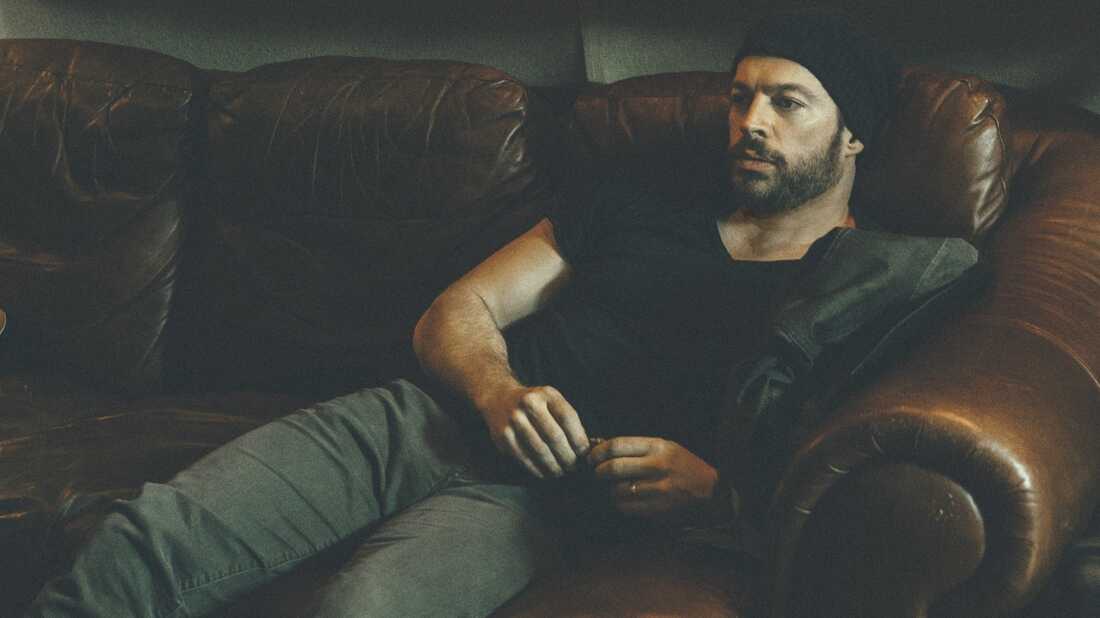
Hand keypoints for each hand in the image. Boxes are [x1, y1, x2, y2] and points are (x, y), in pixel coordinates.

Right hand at [478, 385, 589, 478]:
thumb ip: (567, 419)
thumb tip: (584, 449)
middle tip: (573, 468)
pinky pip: (525, 458)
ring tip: (561, 472)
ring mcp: (514, 420)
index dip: (579, 439)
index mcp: (546, 394)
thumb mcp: (551, 401)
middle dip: (568, 457)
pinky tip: (545, 473)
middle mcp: (529, 404)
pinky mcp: (503, 436)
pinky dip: (537, 469)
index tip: (584, 454)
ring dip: (554, 466)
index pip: (568, 418)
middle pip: (555, 437)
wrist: (499, 398)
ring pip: (540, 451)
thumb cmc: (534, 404)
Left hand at [587, 437, 717, 519]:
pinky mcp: (657, 509)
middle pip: (613, 468)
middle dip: (598, 472)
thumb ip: (638, 448)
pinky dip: (619, 504)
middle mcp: (657, 466)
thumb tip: (602, 446)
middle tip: (596, 474)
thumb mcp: (666, 447)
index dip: (598, 452)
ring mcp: (657, 489)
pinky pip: (626, 507)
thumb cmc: (684, 467)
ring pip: (617, 490)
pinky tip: (623, 500)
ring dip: (609, 490)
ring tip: (612, 488)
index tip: (592, 457)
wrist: (711, 493)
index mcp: (657, 447)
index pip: (617, 445)